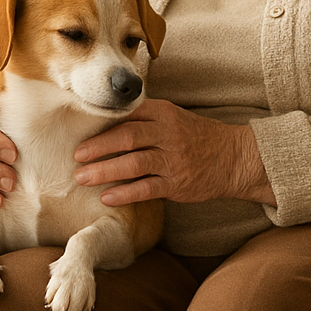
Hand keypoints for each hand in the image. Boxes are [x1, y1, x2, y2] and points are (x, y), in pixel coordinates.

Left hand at [72, 98, 272, 206]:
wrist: (234, 158)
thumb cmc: (196, 137)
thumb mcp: (173, 117)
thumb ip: (143, 119)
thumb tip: (103, 124)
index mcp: (163, 113)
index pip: (127, 115)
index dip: (101, 124)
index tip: (79, 131)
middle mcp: (168, 133)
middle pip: (127, 137)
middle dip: (98, 147)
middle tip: (76, 156)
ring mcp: (173, 159)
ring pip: (134, 163)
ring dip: (105, 170)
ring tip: (82, 178)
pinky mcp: (177, 183)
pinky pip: (147, 188)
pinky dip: (125, 193)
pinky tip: (107, 197)